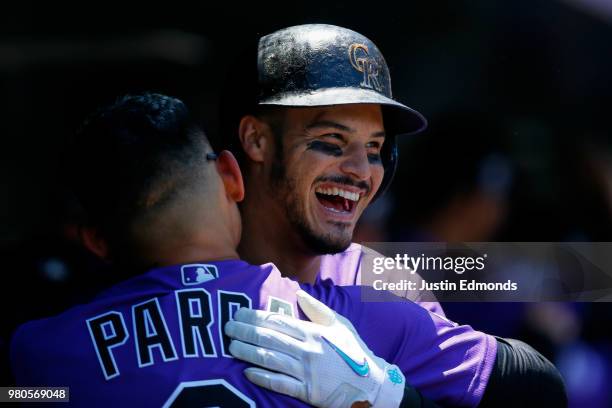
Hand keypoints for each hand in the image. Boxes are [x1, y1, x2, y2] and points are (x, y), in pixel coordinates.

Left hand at [224, 290, 405, 406]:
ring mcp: (305, 371)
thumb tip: (299, 292)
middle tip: (226, 327)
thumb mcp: (340, 324)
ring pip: (269, 359)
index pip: (278, 321)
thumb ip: (318, 309)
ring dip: (247, 352)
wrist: (369, 384)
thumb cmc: (353, 351)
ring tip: (231, 347)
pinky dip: (262, 377)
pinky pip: (279, 383)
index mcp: (313, 331)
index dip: (255, 316)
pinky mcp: (306, 391)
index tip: (238, 312)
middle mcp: (306, 349)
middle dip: (244, 331)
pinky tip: (248, 372)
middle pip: (268, 338)